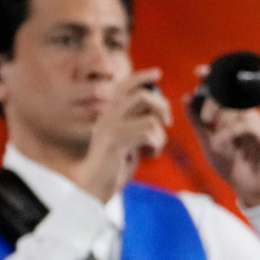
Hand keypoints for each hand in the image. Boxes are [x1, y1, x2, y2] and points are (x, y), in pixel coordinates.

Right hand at [72, 69, 169, 201]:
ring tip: (155, 146)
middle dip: (163, 106)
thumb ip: (136, 121)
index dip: (142, 76)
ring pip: (150, 117)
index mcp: (108, 114)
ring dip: (161, 134)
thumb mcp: (126, 138)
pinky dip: (157, 144)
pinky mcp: (116, 141)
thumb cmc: (112, 165)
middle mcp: (108, 117)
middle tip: (167, 122)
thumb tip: (158, 108)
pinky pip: (149, 132)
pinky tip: (151, 155)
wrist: (92, 188)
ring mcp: (111, 128)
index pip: (124, 85)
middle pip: (142, 95)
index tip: (158, 72)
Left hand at [186, 72, 259, 207]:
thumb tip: (187, 97)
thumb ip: (198, 121)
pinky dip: (230, 132)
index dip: (215, 77)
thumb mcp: (207, 141)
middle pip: (232, 96)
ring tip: (214, 138)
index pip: (226, 90)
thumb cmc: (230, 164)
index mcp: (235, 113)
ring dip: (222, 123)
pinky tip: (221, 142)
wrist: (247, 187)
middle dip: (215, 103)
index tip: (200, 71)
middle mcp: (248, 114)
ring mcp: (258, 123)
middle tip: (206, 117)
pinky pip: (247, 125)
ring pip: (239, 110)